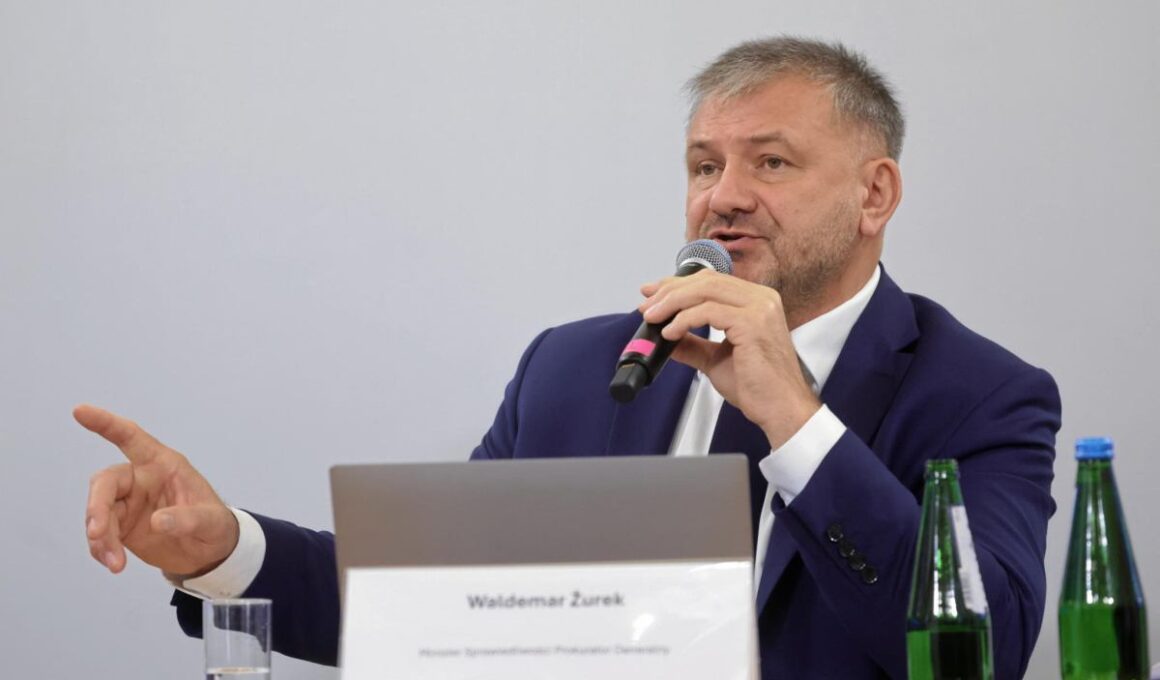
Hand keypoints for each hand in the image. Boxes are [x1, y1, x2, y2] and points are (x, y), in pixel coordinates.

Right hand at [78, 404, 238, 576]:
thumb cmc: (214, 525)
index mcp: (163, 465)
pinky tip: (114, 563)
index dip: (107, 424)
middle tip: (97, 534)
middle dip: (96, 507)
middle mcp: (140, 479)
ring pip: (98, 511)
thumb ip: (189, 519)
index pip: (131, 438)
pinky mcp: (120, 526)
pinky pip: (100, 533)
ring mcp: (127, 503)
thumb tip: (159, 521)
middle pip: (106, 482)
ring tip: (115, 562)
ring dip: (99, 536)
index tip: (80, 411)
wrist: (210, 553)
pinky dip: (101, 549)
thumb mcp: (212, 522)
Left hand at [639, 269, 820, 447]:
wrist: (781, 410)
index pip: (712, 280)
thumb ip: (693, 344)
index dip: (678, 284)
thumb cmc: (759, 387)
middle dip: (670, 291)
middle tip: (646, 306)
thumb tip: (667, 338)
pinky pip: (709, 311)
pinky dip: (684, 320)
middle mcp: (761, 299)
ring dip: (672, 303)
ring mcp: (760, 309)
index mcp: (757, 302)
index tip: (653, 294)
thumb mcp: (716, 359)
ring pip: (705, 290)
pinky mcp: (753, 323)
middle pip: (706, 281)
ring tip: (652, 318)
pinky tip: (670, 332)